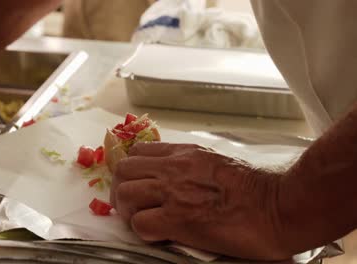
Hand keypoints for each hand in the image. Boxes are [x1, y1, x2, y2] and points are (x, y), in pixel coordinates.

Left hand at [111, 142, 291, 259]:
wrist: (277, 206)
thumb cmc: (254, 188)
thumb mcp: (215, 162)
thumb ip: (189, 165)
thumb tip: (172, 177)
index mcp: (183, 154)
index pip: (137, 152)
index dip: (130, 170)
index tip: (135, 183)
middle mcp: (173, 169)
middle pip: (123, 170)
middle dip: (121, 189)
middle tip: (131, 204)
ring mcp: (174, 193)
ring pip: (125, 195)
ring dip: (128, 211)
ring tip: (142, 219)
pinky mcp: (178, 220)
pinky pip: (141, 224)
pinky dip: (144, 231)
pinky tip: (159, 234)